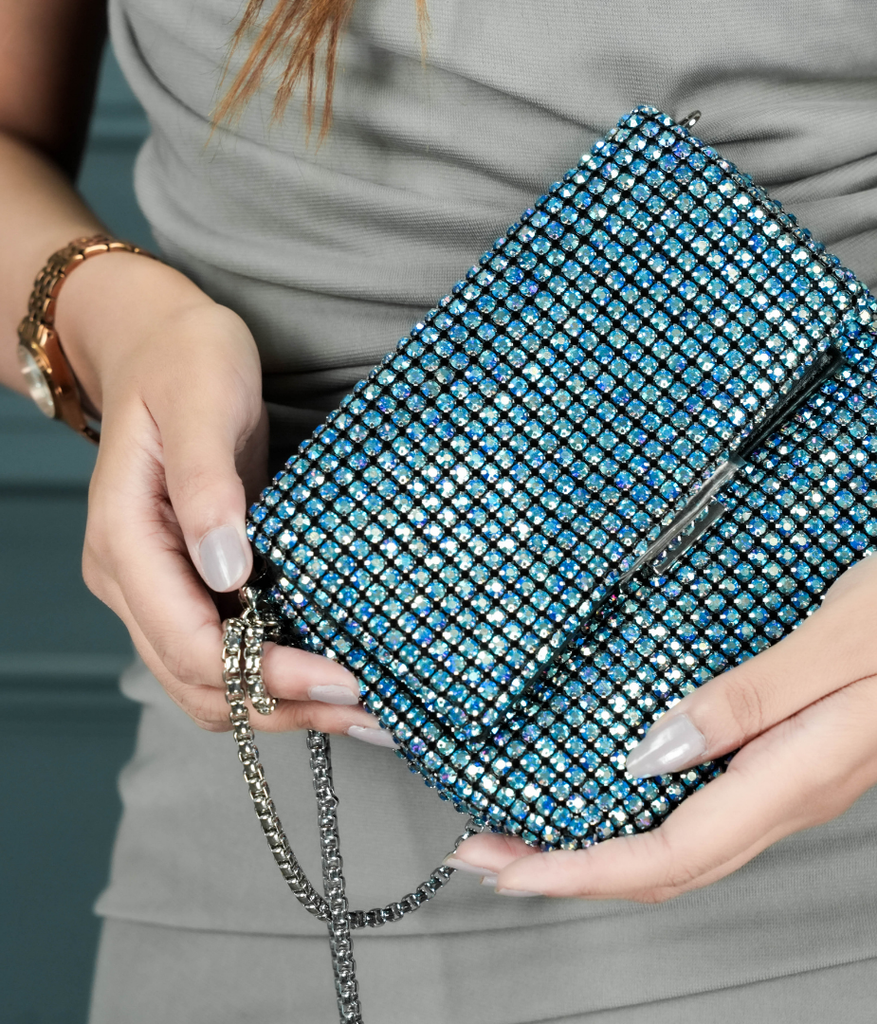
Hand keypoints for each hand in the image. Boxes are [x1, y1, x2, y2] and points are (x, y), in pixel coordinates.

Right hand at [60, 252, 388, 738]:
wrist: (162, 343)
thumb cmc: (185, 360)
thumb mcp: (203, 400)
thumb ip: (207, 487)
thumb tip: (226, 572)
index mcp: (126, 540)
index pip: (189, 642)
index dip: (264, 673)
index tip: (339, 677)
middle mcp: (134, 579)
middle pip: (198, 681)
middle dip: (282, 703)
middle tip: (367, 711)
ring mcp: (160, 586)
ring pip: (211, 680)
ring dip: (283, 702)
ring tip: (361, 708)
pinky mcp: (193, 581)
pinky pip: (228, 649)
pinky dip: (276, 672)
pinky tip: (330, 674)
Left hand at [451, 524, 876, 899]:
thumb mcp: (839, 639)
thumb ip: (748, 698)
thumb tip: (656, 748)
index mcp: (797, 773)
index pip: (671, 853)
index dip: (582, 869)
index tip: (509, 867)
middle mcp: (791, 791)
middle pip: (665, 865)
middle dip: (571, 871)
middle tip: (491, 855)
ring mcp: (794, 777)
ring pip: (682, 844)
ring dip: (601, 848)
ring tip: (534, 834)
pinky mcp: (796, 752)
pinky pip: (705, 808)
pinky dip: (642, 817)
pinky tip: (618, 793)